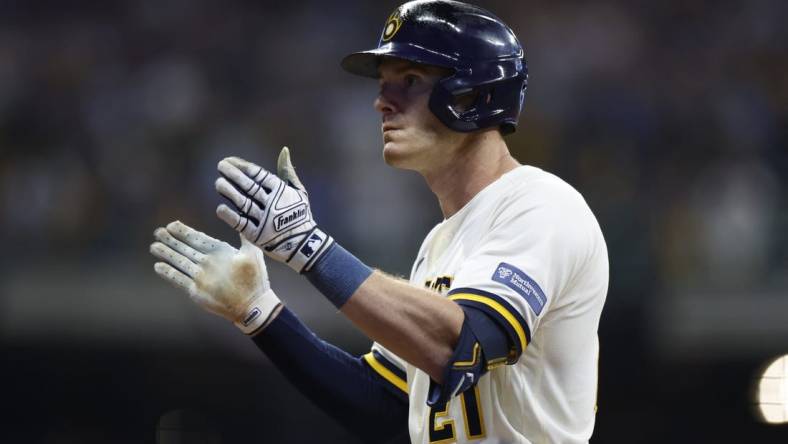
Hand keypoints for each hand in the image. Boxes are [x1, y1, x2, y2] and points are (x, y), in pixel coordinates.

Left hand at [150, 221, 281, 334]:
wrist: (252, 307)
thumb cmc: (255, 279)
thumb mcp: (254, 253)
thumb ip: (244, 236)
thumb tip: (240, 221)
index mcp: (220, 251)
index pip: (197, 238)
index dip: (183, 231)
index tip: (172, 225)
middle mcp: (207, 262)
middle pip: (184, 248)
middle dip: (170, 239)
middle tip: (158, 232)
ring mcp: (200, 277)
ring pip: (178, 262)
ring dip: (165, 253)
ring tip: (154, 246)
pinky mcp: (196, 292)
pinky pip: (177, 280)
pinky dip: (167, 272)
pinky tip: (158, 266)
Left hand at [214, 147, 332, 272]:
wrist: (304, 244)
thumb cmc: (300, 215)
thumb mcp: (299, 191)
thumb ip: (288, 171)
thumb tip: (284, 150)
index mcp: (280, 191)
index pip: (258, 174)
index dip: (242, 166)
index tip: (229, 161)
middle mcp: (271, 204)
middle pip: (248, 186)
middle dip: (233, 174)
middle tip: (220, 166)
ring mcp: (264, 220)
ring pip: (243, 203)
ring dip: (229, 192)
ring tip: (218, 183)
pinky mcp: (257, 235)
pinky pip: (241, 224)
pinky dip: (230, 217)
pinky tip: (220, 208)